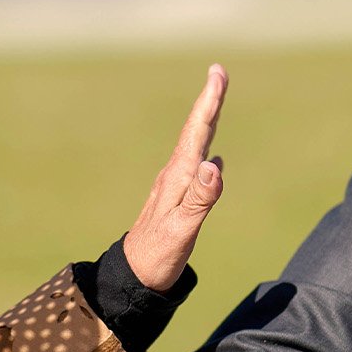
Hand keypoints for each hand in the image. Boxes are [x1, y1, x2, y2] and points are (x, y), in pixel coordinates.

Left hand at [122, 64, 227, 291]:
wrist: (133, 278)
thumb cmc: (157, 257)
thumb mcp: (181, 229)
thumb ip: (199, 198)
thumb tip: (214, 164)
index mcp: (177, 178)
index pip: (197, 133)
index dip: (209, 103)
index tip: (216, 74)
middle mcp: (173, 177)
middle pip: (195, 132)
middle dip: (209, 103)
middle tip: (218, 73)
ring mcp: (173, 188)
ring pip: (195, 148)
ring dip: (207, 124)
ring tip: (216, 105)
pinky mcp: (175, 201)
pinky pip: (195, 169)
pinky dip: (206, 156)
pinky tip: (214, 162)